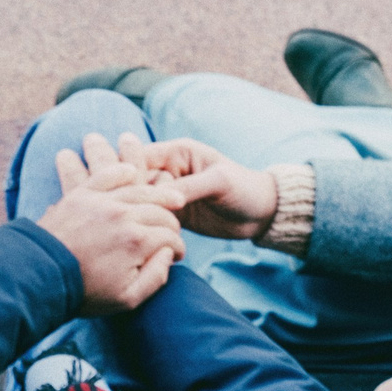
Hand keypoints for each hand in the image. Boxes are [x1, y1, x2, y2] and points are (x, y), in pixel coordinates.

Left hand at [37, 133, 185, 314]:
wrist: (40, 277)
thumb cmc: (84, 292)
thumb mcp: (127, 299)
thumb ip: (155, 278)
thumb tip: (168, 254)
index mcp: (137, 241)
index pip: (170, 237)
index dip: (178, 248)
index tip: (176, 256)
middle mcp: (123, 215)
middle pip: (160, 211)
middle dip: (172, 223)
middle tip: (172, 233)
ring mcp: (102, 201)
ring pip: (140, 189)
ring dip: (160, 193)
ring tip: (173, 199)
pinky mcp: (83, 195)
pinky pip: (108, 175)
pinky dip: (122, 171)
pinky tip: (132, 172)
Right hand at [125, 138, 276, 240]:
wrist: (261, 213)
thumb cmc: (244, 188)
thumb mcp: (218, 183)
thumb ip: (187, 187)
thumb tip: (157, 196)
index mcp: (176, 152)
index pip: (139, 158)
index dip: (130, 174)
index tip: (133, 194)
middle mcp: (168, 171)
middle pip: (135, 183)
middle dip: (135, 199)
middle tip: (145, 216)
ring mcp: (168, 194)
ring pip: (141, 203)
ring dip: (142, 216)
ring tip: (151, 229)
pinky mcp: (172, 215)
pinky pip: (152, 220)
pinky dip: (151, 228)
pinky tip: (154, 238)